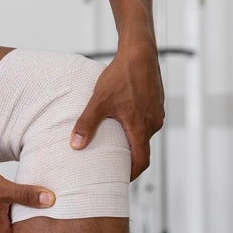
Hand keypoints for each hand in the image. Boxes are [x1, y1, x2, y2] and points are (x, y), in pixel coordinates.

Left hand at [71, 43, 164, 180]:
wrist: (139, 53)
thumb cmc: (122, 76)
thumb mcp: (99, 101)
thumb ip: (87, 124)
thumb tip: (76, 145)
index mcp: (141, 127)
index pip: (141, 161)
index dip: (130, 174)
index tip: (119, 179)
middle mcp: (152, 122)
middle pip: (142, 148)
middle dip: (128, 157)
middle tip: (112, 162)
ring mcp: (156, 112)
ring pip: (144, 133)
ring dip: (131, 139)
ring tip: (113, 140)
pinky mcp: (156, 103)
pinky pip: (146, 121)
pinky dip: (135, 125)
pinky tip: (121, 119)